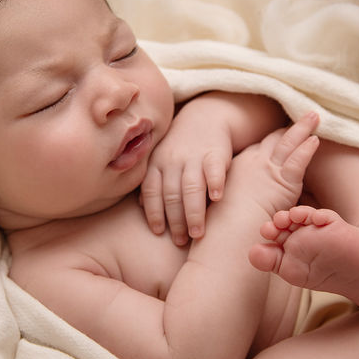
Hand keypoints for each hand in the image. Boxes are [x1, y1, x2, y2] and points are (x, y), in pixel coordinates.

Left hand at [141, 112, 231, 244]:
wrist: (206, 116)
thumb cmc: (180, 146)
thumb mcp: (160, 158)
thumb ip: (152, 180)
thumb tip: (140, 205)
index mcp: (157, 163)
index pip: (152, 190)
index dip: (154, 212)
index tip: (158, 232)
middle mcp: (173, 160)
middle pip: (171, 194)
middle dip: (175, 220)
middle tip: (180, 241)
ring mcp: (194, 156)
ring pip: (191, 187)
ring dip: (194, 212)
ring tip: (198, 234)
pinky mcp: (216, 153)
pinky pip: (214, 169)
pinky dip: (215, 183)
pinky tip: (217, 199)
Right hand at [224, 112, 320, 216]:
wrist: (228, 228)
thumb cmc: (226, 223)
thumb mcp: (228, 200)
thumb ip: (240, 193)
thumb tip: (246, 197)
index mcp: (240, 165)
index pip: (260, 147)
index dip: (272, 139)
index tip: (282, 132)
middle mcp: (253, 161)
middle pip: (273, 139)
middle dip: (287, 128)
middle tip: (302, 115)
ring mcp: (267, 168)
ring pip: (288, 142)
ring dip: (302, 128)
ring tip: (313, 115)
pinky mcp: (282, 180)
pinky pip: (298, 160)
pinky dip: (307, 149)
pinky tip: (315, 140)